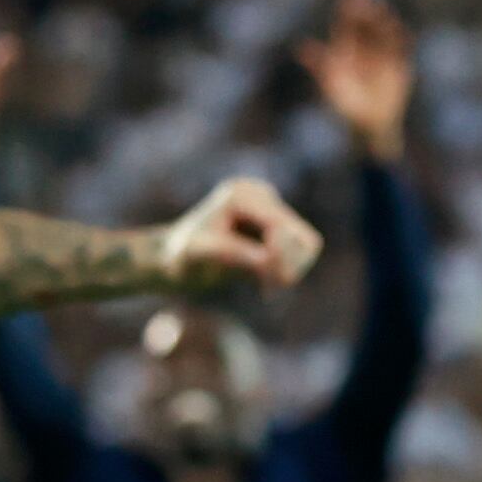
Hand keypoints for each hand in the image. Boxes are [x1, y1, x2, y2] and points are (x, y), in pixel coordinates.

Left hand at [155, 177, 323, 292]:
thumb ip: (231, 254)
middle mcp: (260, 194)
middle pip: (303, 237)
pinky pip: (302, 251)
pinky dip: (288, 270)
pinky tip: (266, 280)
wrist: (174, 259)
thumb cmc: (181, 258)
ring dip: (291, 270)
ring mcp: (270, 206)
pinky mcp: (277, 222)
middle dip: (289, 266)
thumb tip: (267, 260)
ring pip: (308, 245)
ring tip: (266, 285)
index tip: (265, 286)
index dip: (278, 260)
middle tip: (267, 288)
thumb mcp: (198, 256)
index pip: (280, 227)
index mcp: (240, 195)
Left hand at [296, 0, 413, 160]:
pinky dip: (403, 40)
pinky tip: (402, 32)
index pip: (347, 26)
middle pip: (366, 26)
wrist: (368, 128)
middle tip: (366, 3)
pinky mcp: (399, 67)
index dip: (348, 12)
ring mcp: (382, 58)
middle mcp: (364, 50)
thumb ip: (319, 65)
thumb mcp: (330, 85)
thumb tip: (300, 46)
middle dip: (367, 13)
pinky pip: (402, 50)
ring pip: (384, 34)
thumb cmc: (345, 109)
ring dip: (384, 22)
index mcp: (345, 52)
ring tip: (383, 14)